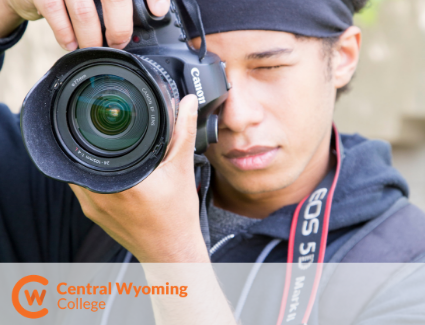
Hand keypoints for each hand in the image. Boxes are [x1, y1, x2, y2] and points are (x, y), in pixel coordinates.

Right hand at [0, 0, 169, 49]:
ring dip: (92, 37)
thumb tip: (153, 13)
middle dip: (119, 27)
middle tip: (119, 43)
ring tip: (96, 48)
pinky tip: (72, 44)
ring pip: (84, 11)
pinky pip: (55, 13)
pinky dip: (66, 34)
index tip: (158, 12)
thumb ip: (123, 1)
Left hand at [69, 95, 209, 262]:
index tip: (103, 124)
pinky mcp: (94, 218)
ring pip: (82, 174)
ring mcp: (93, 210)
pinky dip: (96, 179)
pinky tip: (117, 179)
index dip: (93, 130)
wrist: (172, 253)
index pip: (90, 145)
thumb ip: (183, 132)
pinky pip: (85, 190)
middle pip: (83, 158)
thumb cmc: (177, 219)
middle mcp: (99, 196)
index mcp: (120, 182)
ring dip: (95, 164)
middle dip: (96, 146)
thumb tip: (187, 104)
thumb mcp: (182, 169)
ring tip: (117, 160)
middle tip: (114, 140)